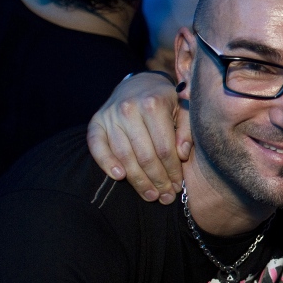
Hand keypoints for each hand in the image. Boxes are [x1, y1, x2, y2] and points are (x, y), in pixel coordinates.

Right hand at [86, 72, 190, 203]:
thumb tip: (182, 154)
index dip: (172, 171)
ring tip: (150, 195)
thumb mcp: (183, 109)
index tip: (178, 186)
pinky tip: (119, 177)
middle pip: (144, 155)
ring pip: (123, 155)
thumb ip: (187, 130)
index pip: (164, 147)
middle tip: (165, 196)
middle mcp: (129, 109)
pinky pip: (97, 146)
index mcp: (154, 104)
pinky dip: (106, 163)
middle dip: (157, 180)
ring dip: (137, 180)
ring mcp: (110, 115)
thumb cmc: (166, 101)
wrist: (138, 85)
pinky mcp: (95, 122)